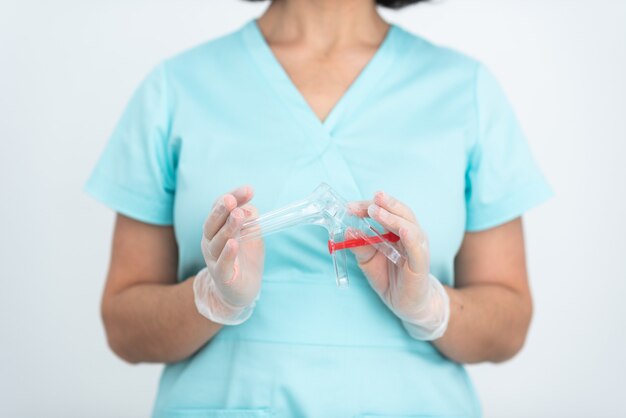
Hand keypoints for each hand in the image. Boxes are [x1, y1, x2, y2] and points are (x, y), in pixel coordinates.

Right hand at [193, 186, 263, 324]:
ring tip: (238, 216)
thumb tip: (250, 209)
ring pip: (217, 242)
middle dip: (221, 210)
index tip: (248, 190)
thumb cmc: (245, 257)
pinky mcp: (222, 276)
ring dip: (227, 228)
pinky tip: (234, 244)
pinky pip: (222, 264)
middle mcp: (210, 241)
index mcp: (216, 228)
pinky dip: (227, 254)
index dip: (233, 197)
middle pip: (212, 223)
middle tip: (231, 200)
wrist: (241, 291)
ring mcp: (214, 259)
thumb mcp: (251, 234)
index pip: (220, 208)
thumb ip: (250, 220)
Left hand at [348, 191, 448, 339]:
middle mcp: (410, 234)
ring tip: (375, 211)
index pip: (385, 211)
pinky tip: (402, 230)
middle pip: (399, 212)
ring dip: (391, 216)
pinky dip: (410, 236)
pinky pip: (416, 247)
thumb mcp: (368, 261)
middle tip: (371, 198)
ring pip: (408, 225)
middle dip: (384, 204)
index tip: (350, 206)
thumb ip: (360, 246)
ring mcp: (417, 247)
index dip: (367, 206)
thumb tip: (347, 231)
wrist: (407, 304)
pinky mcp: (421, 263)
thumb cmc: (389, 278)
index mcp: (397, 231)